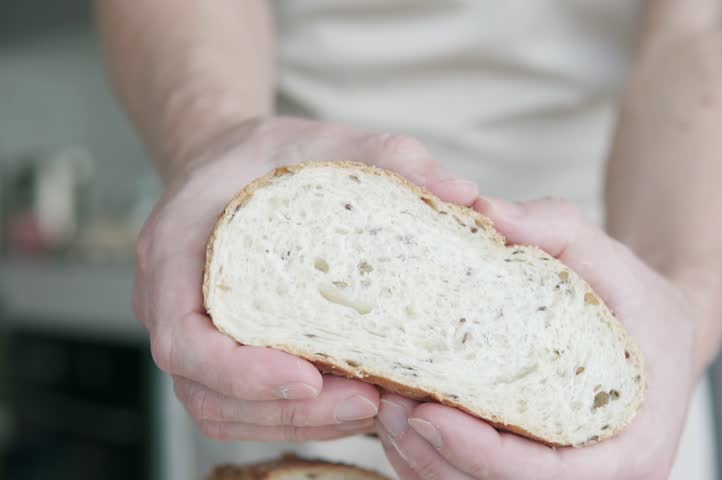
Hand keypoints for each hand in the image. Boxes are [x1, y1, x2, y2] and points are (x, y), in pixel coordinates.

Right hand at [135, 116, 477, 440]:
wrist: (231, 164)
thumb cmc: (272, 156)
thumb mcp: (329, 142)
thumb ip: (390, 159)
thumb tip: (465, 195)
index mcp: (174, 251)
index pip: (182, 339)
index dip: (240, 373)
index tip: (308, 376)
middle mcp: (170, 304)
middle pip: (208, 393)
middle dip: (289, 410)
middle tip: (367, 402)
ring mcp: (190, 335)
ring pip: (224, 411)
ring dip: (296, 422)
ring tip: (368, 408)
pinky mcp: (217, 352)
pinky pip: (242, 406)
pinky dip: (293, 416)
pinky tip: (349, 402)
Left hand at [376, 197, 703, 478]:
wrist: (656, 336)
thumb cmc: (643, 306)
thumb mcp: (615, 261)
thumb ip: (556, 230)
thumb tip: (486, 210)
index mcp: (630, 445)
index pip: (549, 474)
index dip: (481, 454)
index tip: (426, 413)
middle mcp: (598, 476)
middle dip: (434, 455)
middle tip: (385, 401)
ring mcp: (564, 478)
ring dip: (422, 459)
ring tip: (382, 405)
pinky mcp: (534, 469)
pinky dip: (430, 459)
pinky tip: (400, 418)